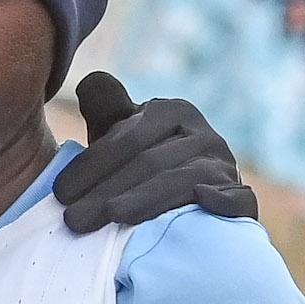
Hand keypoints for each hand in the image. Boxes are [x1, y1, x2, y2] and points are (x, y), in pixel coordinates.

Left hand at [53, 75, 257, 230]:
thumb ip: (107, 111)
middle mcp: (204, 135)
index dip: (91, 166)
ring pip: (183, 181)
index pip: (127, 138)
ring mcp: (226, 167)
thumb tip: (91, 83)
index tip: (60, 194)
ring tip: (111, 218)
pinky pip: (238, 199)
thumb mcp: (122, 137)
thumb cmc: (142, 169)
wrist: (190, 207)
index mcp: (173, 113)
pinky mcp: (244, 199)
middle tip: (73, 220)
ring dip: (146, 200)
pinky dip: (222, 201)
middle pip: (150, 162)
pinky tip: (203, 204)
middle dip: (106, 192)